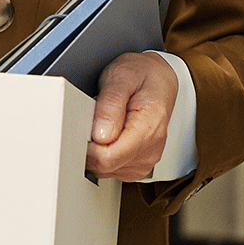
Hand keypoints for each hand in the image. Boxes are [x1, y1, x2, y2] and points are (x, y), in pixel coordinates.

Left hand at [87, 51, 178, 180]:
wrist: (159, 78)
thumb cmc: (141, 74)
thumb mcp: (122, 76)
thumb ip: (110, 104)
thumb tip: (100, 135)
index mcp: (149, 127)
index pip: (108, 157)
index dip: (88, 145)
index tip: (83, 126)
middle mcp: (151, 148)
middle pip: (105, 166)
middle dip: (90, 145)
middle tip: (94, 119)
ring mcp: (147, 159)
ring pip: (105, 170)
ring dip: (97, 150)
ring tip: (106, 123)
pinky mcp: (139, 165)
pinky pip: (110, 169)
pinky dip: (104, 154)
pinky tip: (110, 134)